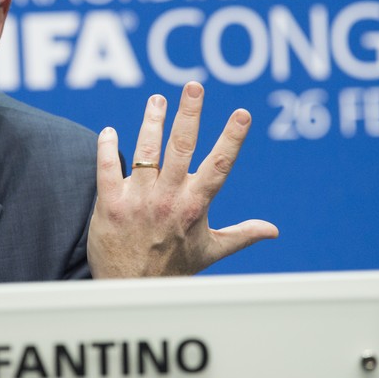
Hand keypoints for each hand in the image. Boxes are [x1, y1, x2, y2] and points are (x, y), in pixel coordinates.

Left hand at [87, 82, 278, 277]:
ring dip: (151, 122)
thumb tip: (273, 230)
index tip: (242, 114)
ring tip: (156, 100)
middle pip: (180, 148)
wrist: (132, 291)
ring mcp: (138, 200)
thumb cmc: (173, 269)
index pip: (219, 166)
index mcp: (195, 206)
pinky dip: (107, 148)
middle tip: (193, 86)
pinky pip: (105, 169)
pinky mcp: (110, 205)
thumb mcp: (210, 251)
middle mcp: (168, 199)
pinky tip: (109, 132)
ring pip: (144, 151)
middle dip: (188, 114)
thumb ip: (242, 234)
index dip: (231, 139)